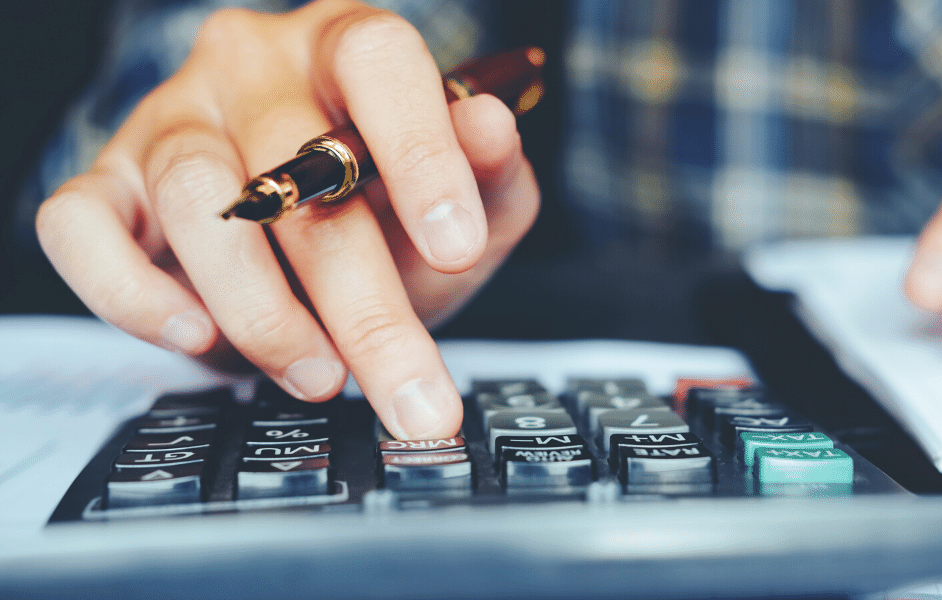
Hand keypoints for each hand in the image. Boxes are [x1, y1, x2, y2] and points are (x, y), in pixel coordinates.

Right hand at [35, 0, 538, 438]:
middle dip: (363, 301)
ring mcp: (170, 121)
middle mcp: (252, 69)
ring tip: (320, 374)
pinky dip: (134, 294)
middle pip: (294, 165)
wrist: (310, 254)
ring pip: (196, 200)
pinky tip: (198, 335)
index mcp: (348, 49)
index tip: (456, 247)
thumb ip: (491, 175)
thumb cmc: (391, 216)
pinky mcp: (105, 185)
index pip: (379, 61)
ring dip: (263, 311)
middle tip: (411, 391)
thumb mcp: (468, 206)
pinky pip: (81, 228)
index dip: (420, 151)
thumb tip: (492, 129)